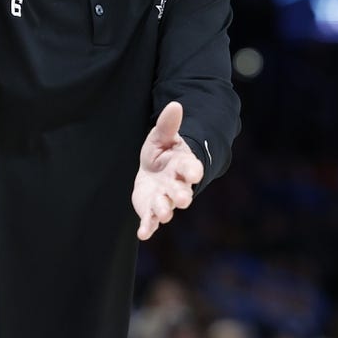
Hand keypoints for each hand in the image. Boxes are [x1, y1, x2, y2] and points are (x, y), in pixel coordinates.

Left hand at [131, 101, 203, 240]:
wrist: (155, 170)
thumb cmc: (163, 151)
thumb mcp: (162, 135)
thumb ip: (168, 124)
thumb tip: (175, 104)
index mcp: (183, 166)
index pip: (191, 168)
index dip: (193, 170)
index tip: (195, 173)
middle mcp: (177, 185)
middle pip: (182, 192)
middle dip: (181, 195)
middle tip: (183, 199)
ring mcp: (165, 199)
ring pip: (167, 208)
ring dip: (165, 211)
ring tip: (163, 214)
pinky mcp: (152, 210)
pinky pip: (151, 221)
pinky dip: (148, 227)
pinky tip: (142, 233)